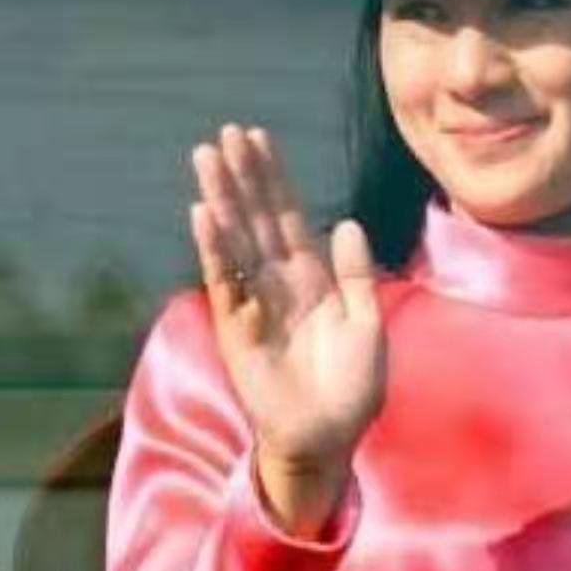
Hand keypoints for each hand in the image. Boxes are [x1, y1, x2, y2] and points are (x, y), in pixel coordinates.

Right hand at [189, 124, 385, 484]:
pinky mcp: (236, 328)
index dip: (275, 179)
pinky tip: (204, 213)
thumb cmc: (353, 386)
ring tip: (207, 157)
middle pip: (259, 218)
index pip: (290, 217)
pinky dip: (215, 248)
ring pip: (237, 240)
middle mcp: (280, 283)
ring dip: (223, 198)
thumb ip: (356, 274)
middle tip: (226, 133)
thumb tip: (347, 223)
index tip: (259, 139)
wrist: (330, 437)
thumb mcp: (366, 324)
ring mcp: (255, 302)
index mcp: (313, 278)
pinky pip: (225, 281)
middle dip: (244, 177)